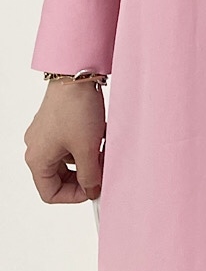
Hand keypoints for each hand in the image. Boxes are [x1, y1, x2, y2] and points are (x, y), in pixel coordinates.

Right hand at [24, 81, 106, 203]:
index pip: (51, 193)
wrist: (76, 74)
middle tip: (102, 169)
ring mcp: (46, 134)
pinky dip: (86, 143)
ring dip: (88, 157)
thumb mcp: (87, 148)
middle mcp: (37, 147)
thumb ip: (90, 175)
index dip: (74, 196)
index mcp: (37, 159)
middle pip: (60, 176)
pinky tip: (100, 134)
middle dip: (84, 174)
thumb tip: (93, 190)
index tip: (93, 189)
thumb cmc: (75, 108)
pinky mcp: (57, 122)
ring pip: (68, 158)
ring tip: (103, 147)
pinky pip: (71, 142)